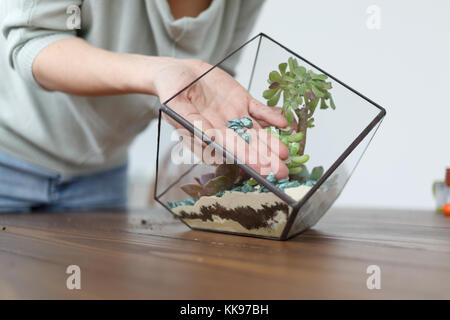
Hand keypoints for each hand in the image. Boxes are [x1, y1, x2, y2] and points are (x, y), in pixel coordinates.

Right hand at [153, 59, 289, 178]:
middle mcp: (223, 130)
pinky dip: (271, 116)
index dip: (246, 161)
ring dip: (272, 143)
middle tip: (283, 172)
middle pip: (248, 147)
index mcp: (207, 136)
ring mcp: (235, 117)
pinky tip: (284, 123)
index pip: (229, 151)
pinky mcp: (242, 101)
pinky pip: (260, 111)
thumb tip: (207, 140)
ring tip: (287, 153)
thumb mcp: (175, 104)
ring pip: (257, 133)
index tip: (262, 170)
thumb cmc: (171, 89)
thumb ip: (191, 122)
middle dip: (265, 159)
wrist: (178, 70)